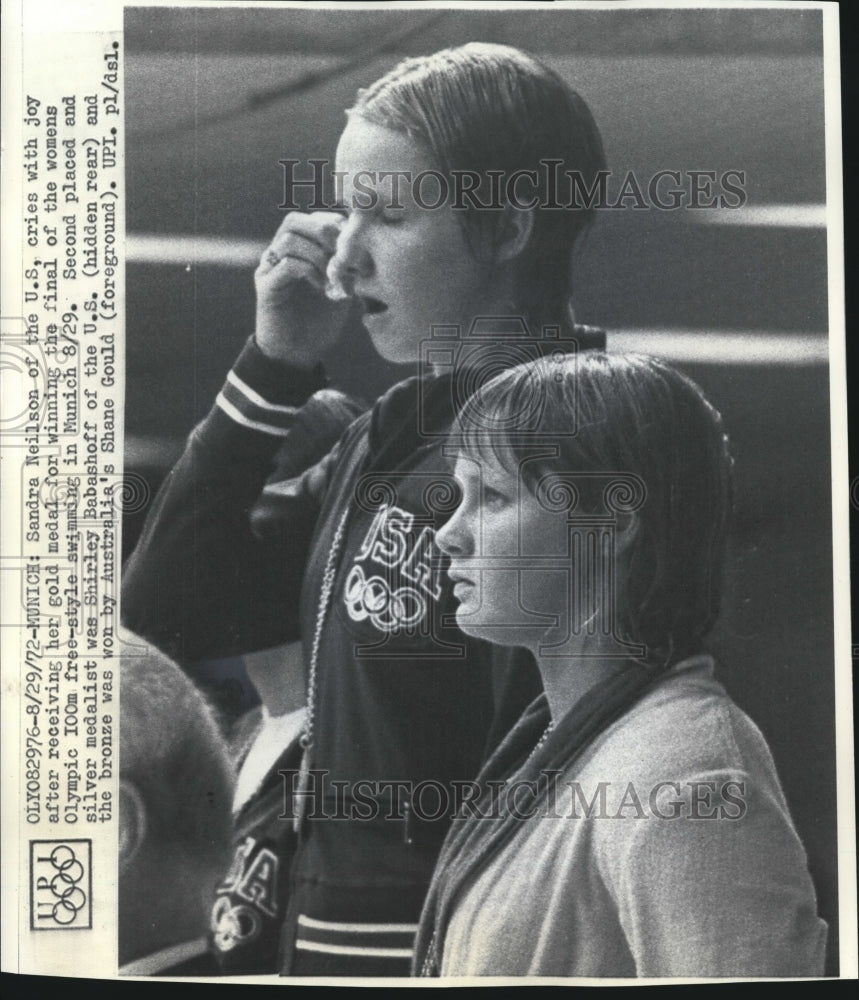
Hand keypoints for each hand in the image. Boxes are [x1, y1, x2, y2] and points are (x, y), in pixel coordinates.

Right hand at [254, 212, 352, 366]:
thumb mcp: (341, 291)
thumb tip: (367, 248)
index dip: (335, 225)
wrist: (297, 354)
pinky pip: (285, 264)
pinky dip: (308, 270)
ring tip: (332, 274)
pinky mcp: (265, 286)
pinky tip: (321, 286)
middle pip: (294, 220)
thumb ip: (348, 268)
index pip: (313, 219)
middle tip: (341, 254)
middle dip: (323, 232)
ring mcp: (269, 268)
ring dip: (317, 253)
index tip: (354, 246)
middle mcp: (279, 254)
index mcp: (298, 250)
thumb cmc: (319, 323)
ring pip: (289, 239)